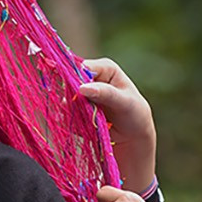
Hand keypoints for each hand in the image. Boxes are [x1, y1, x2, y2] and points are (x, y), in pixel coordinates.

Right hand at [78, 58, 157, 191]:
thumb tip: (82, 88)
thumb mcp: (124, 102)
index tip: (79, 96)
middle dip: (76, 99)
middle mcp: (91, 77)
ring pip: (66, 99)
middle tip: (89, 113)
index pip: (81, 68)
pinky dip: (75, 120)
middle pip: (70, 83)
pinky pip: (67, 112)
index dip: (76, 80)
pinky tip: (89, 126)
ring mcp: (82, 92)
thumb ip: (105, 93)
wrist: (133, 133)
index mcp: (104, 68)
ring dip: (76, 112)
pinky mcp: (76, 106)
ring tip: (93, 120)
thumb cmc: (134, 113)